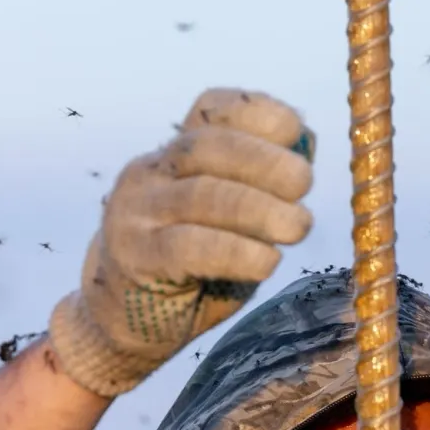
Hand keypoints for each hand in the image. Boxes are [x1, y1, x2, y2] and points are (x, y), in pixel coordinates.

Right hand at [48, 88, 314, 396]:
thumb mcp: (233, 220)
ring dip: (259, 208)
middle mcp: (152, 172)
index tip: (295, 131)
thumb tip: (305, 146)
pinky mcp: (135, 257)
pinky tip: (267, 262)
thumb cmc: (195, 266)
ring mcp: (137, 212)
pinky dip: (235, 252)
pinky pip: (188, 247)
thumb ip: (264, 184)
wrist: (124, 319)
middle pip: (208, 147)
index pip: (211, 110)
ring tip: (298, 227)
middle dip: (264, 160)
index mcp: (177, 153)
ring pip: (201, 195)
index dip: (256, 112)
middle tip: (305, 184)